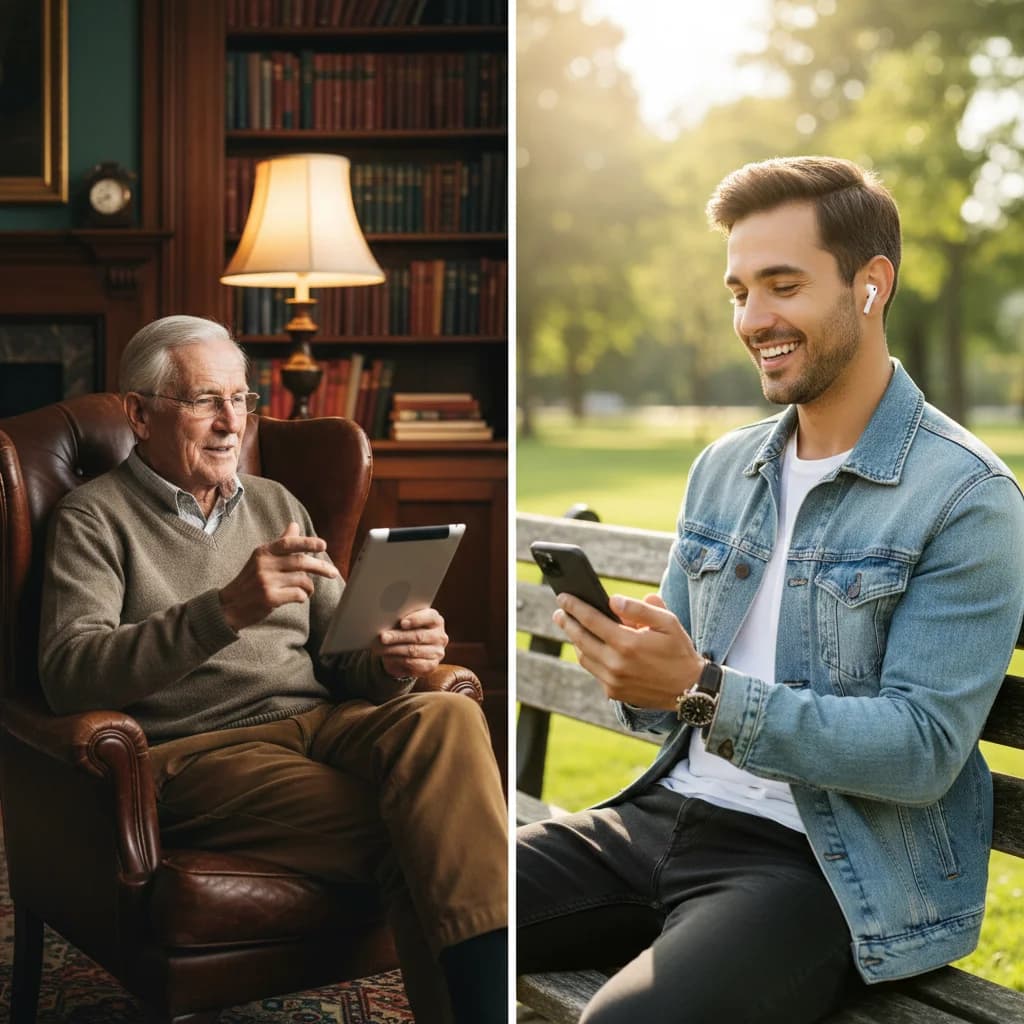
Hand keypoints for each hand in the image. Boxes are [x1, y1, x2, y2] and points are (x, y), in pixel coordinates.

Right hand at [219, 521, 339, 631]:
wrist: (229, 606)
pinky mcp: (269, 598)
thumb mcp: (261, 559)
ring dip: (309, 587)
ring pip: (302, 580)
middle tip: (333, 573)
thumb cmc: (250, 581)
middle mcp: (264, 564)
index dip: (307, 542)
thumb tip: (295, 524)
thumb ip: (280, 543)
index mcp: (263, 552)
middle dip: (321, 567)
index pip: (289, 543)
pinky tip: (298, 598)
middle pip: (300, 562)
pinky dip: (303, 596)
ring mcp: (266, 581)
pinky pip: (297, 594)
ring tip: (307, 590)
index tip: (323, 545)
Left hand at [372, 607, 447, 679]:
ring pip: (414, 650)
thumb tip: (386, 620)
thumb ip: (402, 620)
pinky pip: (414, 663)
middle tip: (383, 637)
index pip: (430, 617)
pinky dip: (398, 660)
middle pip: (419, 635)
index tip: (402, 623)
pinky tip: (388, 657)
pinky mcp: (432, 665)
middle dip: (399, 636)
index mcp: (436, 620)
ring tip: (381, 648)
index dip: (416, 619)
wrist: (410, 652)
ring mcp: (438, 652)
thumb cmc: (407, 632)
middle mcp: (440, 636)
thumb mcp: (406, 623)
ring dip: (395, 649)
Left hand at [553, 592, 703, 709]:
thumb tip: (612, 600)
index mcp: (628, 643)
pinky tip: (590, 646)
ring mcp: (613, 681)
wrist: (689, 690)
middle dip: (567, 622)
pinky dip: (589, 656)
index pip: (591, 620)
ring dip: (576, 641)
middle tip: (559, 612)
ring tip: (573, 627)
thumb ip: (639, 609)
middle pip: (581, 638)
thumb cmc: (679, 651)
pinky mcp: (614, 692)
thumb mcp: (667, 623)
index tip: (563, 597)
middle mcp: (616, 663)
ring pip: (584, 656)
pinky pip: (594, 670)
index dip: (575, 606)